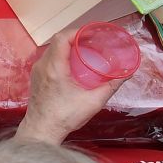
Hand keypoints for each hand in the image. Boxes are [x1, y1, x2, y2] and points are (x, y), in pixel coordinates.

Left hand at [14, 24, 126, 144]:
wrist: (41, 131)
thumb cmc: (64, 117)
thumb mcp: (93, 102)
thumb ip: (111, 86)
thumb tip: (126, 74)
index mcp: (54, 67)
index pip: (61, 38)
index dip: (77, 31)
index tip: (91, 33)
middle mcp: (42, 66)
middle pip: (57, 42)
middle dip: (75, 38)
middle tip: (92, 41)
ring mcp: (37, 71)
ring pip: (52, 50)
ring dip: (68, 47)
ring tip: (85, 50)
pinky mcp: (36, 78)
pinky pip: (49, 59)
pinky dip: (61, 56)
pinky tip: (73, 63)